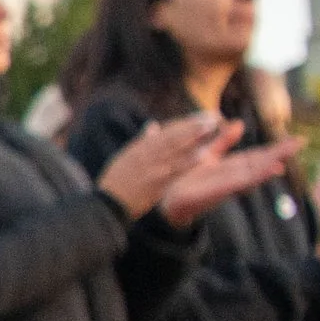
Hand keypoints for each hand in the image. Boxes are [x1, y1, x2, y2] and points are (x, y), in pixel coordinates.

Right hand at [94, 112, 228, 219]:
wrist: (108, 204)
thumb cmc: (116, 181)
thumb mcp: (124, 156)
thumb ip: (141, 141)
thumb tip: (152, 125)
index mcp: (139, 148)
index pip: (166, 132)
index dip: (184, 123)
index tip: (201, 116)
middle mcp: (146, 155)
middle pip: (173, 137)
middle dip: (192, 126)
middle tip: (212, 117)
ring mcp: (151, 169)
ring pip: (175, 151)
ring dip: (194, 139)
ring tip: (210, 130)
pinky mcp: (156, 184)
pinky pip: (175, 172)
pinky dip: (188, 163)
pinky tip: (202, 156)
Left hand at [160, 132, 299, 227]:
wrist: (167, 202)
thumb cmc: (187, 180)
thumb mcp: (207, 155)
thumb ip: (223, 141)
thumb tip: (240, 123)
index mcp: (230, 166)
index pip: (257, 155)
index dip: (276, 148)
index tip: (296, 139)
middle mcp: (232, 175)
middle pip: (260, 162)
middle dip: (280, 153)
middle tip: (301, 141)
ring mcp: (227, 184)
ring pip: (253, 173)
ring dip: (270, 165)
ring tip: (288, 156)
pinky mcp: (218, 191)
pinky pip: (239, 182)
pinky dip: (254, 177)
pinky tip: (268, 171)